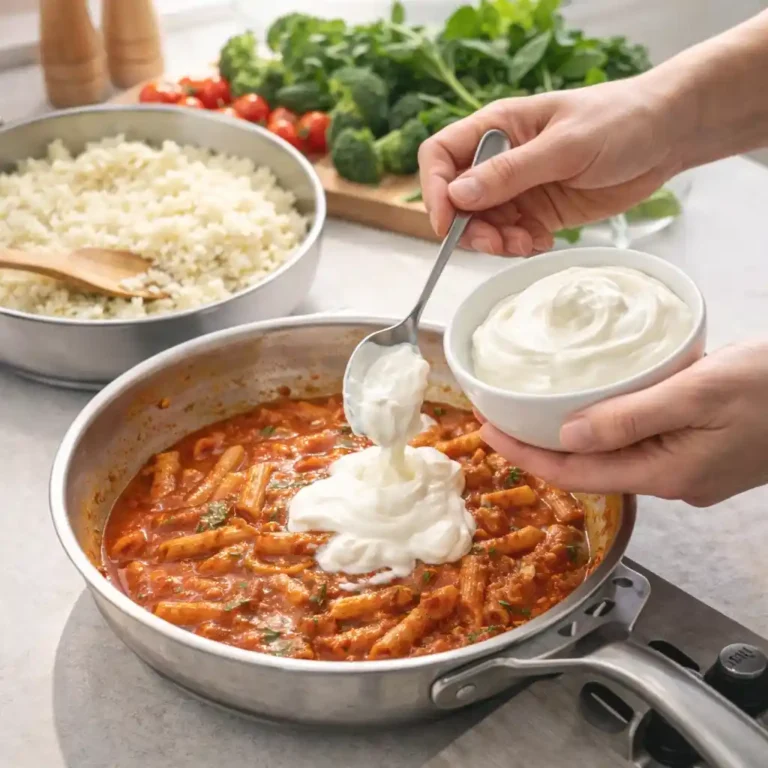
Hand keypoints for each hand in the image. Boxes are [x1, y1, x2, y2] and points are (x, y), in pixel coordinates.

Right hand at [418, 75, 684, 255]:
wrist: (667, 136)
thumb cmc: (619, 121)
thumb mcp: (564, 147)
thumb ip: (510, 173)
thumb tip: (458, 196)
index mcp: (498, 128)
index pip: (441, 157)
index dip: (434, 190)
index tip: (447, 222)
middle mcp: (500, 160)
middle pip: (456, 200)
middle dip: (470, 228)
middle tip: (497, 243)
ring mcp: (518, 189)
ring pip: (483, 225)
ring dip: (497, 242)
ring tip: (527, 243)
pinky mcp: (538, 212)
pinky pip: (512, 237)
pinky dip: (520, 247)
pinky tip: (543, 242)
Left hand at [477, 343, 767, 505]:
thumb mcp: (699, 392)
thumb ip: (630, 417)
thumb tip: (567, 434)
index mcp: (667, 473)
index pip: (574, 474)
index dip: (524, 455)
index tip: (487, 432)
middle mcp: (672, 479)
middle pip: (585, 470)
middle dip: (537, 448)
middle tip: (497, 419)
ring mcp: (686, 468)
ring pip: (608, 458)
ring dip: (567, 438)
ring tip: (530, 413)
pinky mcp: (697, 451)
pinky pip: (633, 444)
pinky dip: (601, 428)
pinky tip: (589, 408)